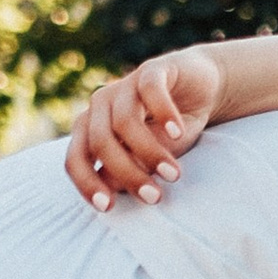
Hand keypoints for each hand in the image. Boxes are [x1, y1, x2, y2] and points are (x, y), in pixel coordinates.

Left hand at [66, 47, 223, 210]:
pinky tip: (178, 133)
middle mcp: (100, 105)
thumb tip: (111, 192)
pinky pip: (150, 91)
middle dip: (127, 174)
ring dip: (149, 152)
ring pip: (124, 122)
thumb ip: (130, 169)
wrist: (202, 88)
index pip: (76, 158)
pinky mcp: (151, 70)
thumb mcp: (149, 156)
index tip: (108, 208)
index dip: (87, 183)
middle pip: (100, 143)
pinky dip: (164, 114)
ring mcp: (124, 85)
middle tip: (154, 197)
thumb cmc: (170, 130)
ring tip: (174, 175)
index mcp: (90, 128)